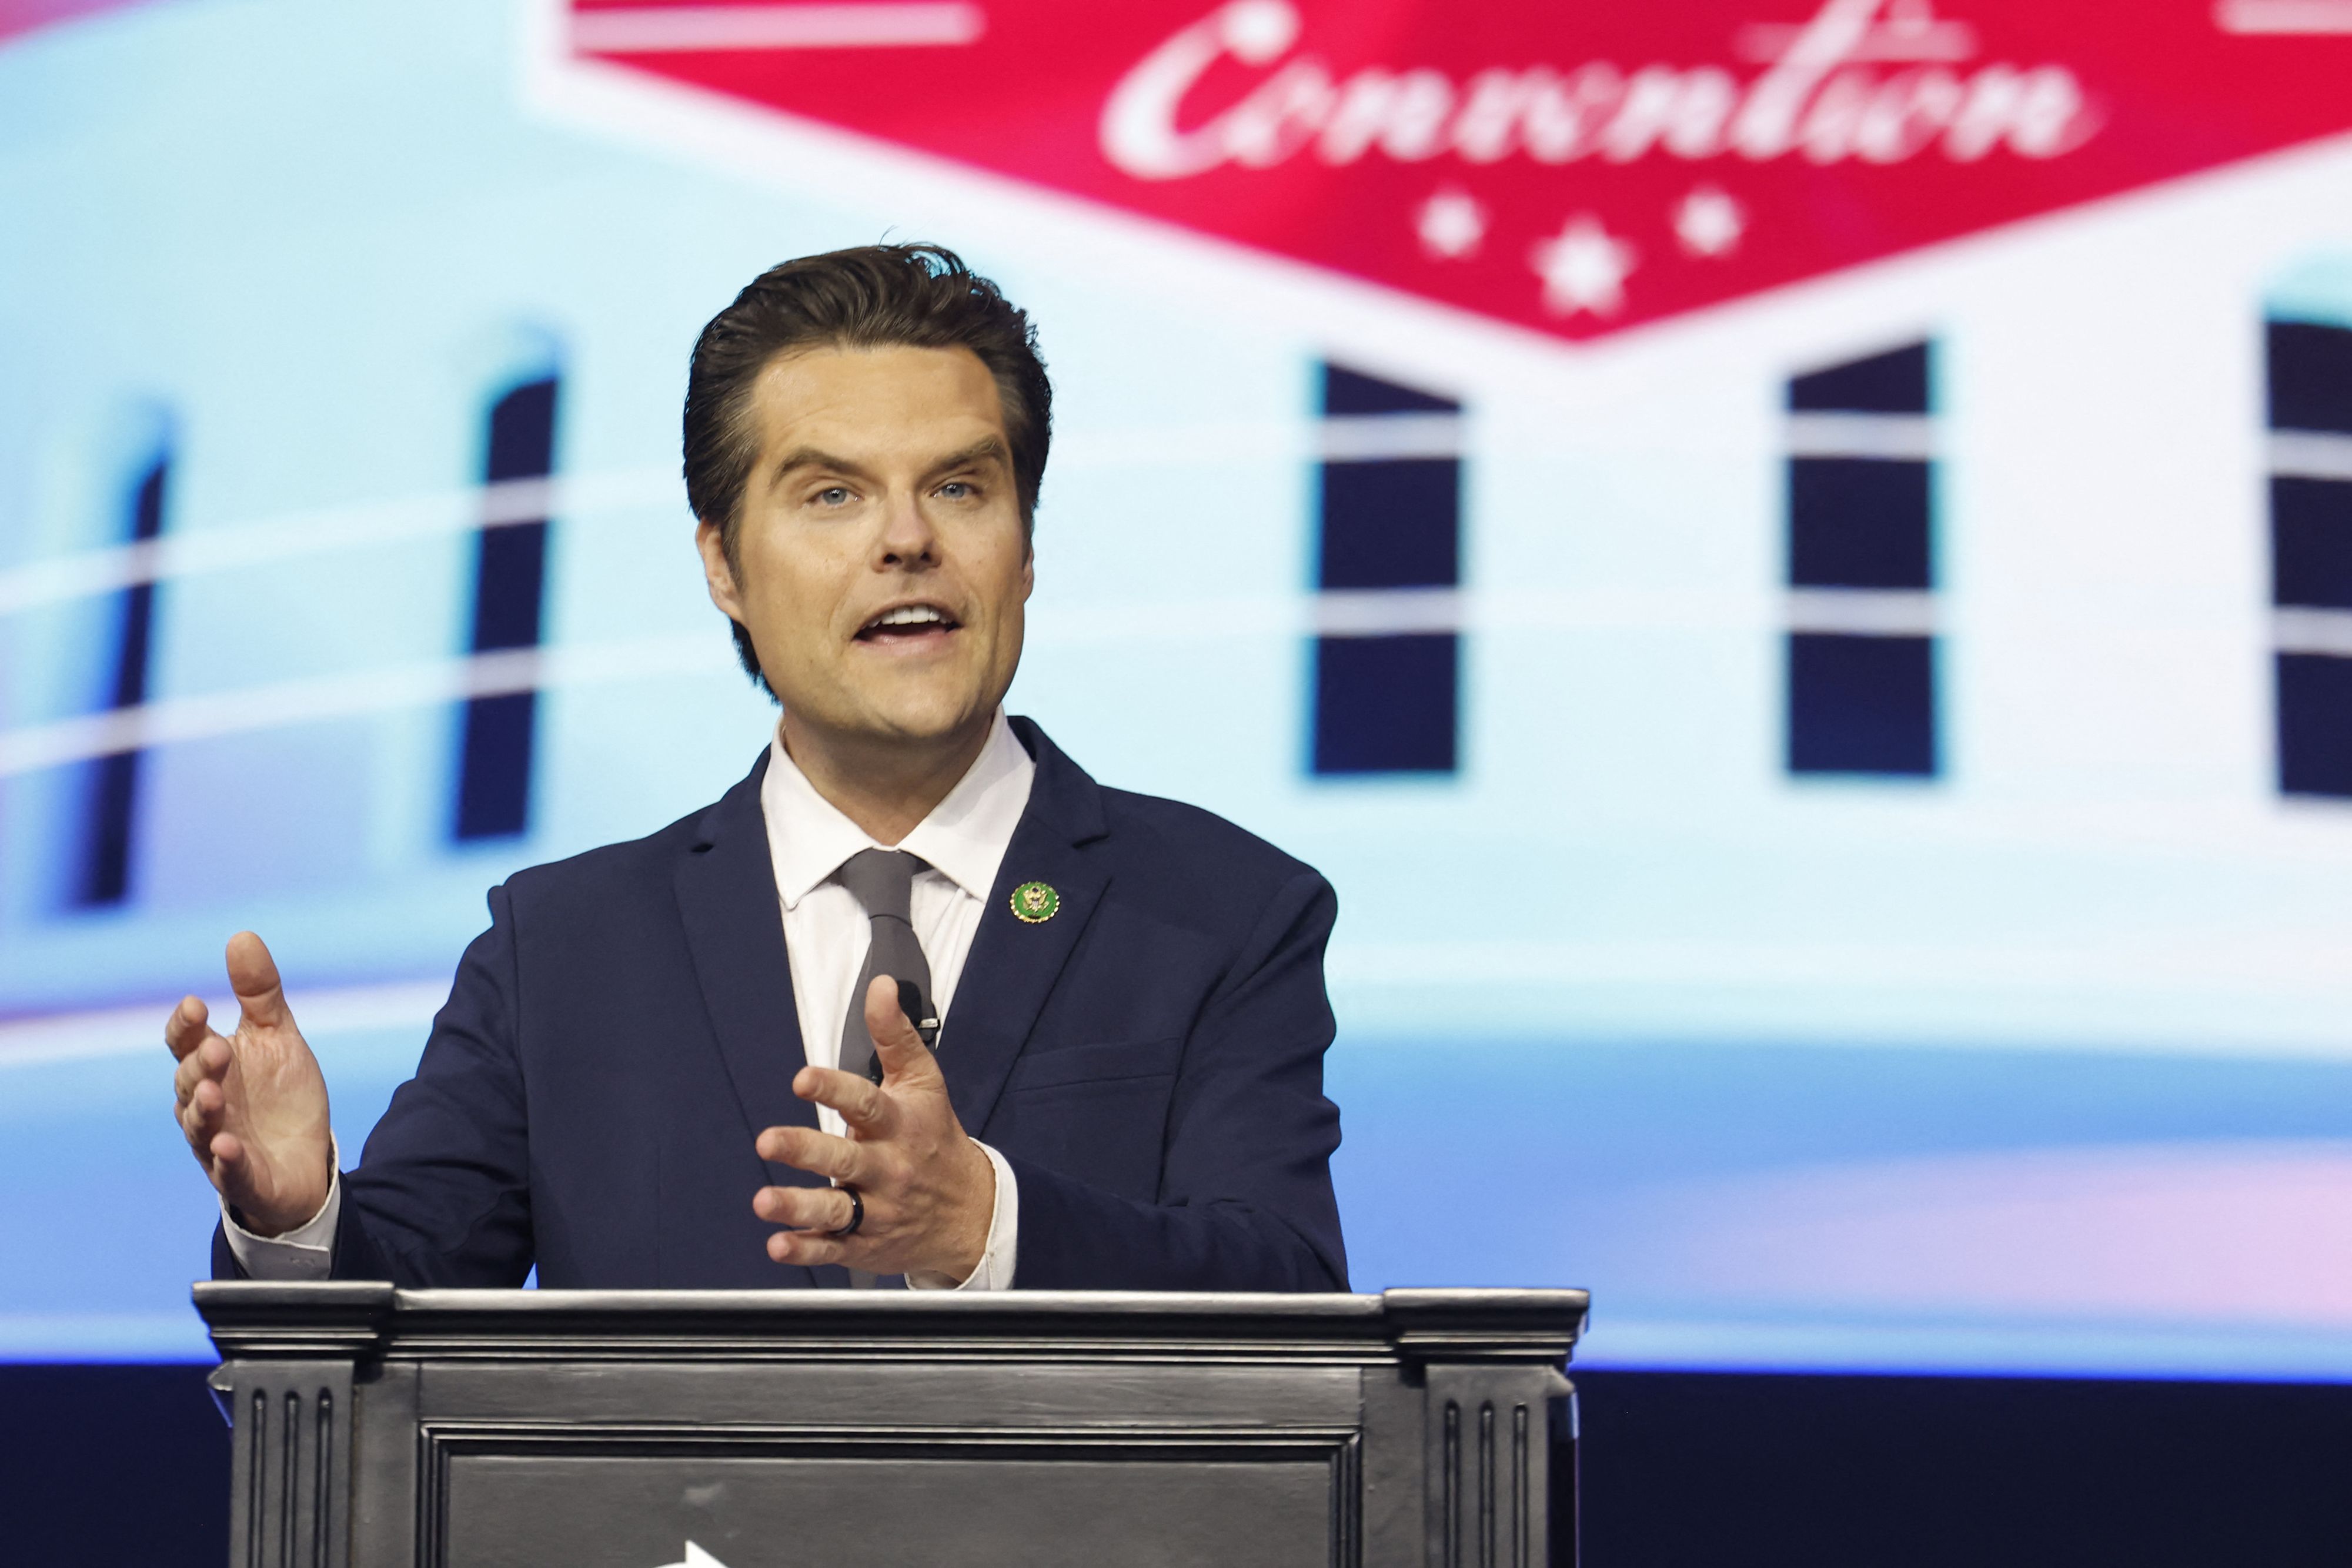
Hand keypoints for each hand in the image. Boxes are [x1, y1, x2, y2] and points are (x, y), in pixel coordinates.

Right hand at [166, 932, 334, 1236]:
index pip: (185, 1042)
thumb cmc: (281, 1094)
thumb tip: (241, 936)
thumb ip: (259, 993)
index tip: (197, 1003)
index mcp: (211, 1066)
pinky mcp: (241, 1177)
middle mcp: (206, 1103)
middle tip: (217, 1049)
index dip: (185, 1026)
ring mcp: (218, 1142)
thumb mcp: (277, 1036)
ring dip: (204, 1108)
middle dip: (200, 1065)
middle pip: (189, 1082)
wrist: (306, 1158)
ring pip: (200, 1125)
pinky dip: (226, 1159)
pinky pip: (228, 1171)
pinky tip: (227, 1147)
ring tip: (212, 1091)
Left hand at [753, 974, 994, 1279]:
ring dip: (798, 1206)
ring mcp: (877, 1209)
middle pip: (846, 1158)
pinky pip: (834, 1248)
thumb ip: (895, 1035)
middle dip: (806, 1150)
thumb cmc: (935, 1137)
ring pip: (836, 1209)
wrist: (971, 1210)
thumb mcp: (923, 1081)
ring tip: (764, 1202)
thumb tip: (880, 986)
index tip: (802, 1079)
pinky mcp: (865, 1244)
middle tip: (768, 1140)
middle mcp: (889, 1168)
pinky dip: (807, 1248)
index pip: (866, 1103)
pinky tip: (779, 1245)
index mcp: (899, 1124)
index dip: (833, 1089)